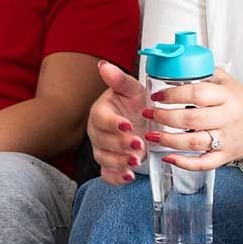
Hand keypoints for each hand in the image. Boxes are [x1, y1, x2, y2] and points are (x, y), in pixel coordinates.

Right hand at [88, 59, 148, 184]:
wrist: (144, 122)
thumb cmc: (136, 105)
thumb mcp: (133, 90)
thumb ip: (119, 80)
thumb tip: (104, 65)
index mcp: (101, 111)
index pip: (101, 118)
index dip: (113, 123)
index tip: (128, 124)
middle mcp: (98, 132)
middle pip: (102, 141)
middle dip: (120, 144)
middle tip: (138, 144)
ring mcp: (103, 149)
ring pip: (104, 159)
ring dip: (120, 161)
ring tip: (137, 160)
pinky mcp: (110, 164)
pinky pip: (107, 174)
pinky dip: (116, 178)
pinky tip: (129, 176)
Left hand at [145, 68, 242, 172]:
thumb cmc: (241, 103)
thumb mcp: (227, 82)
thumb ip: (205, 73)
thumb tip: (177, 66)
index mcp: (227, 96)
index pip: (197, 93)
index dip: (173, 95)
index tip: (157, 96)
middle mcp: (227, 118)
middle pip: (191, 119)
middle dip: (165, 117)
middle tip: (149, 114)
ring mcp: (226, 139)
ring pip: (194, 143)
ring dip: (168, 140)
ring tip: (152, 135)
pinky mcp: (224, 156)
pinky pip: (203, 163)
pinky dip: (184, 163)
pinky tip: (169, 158)